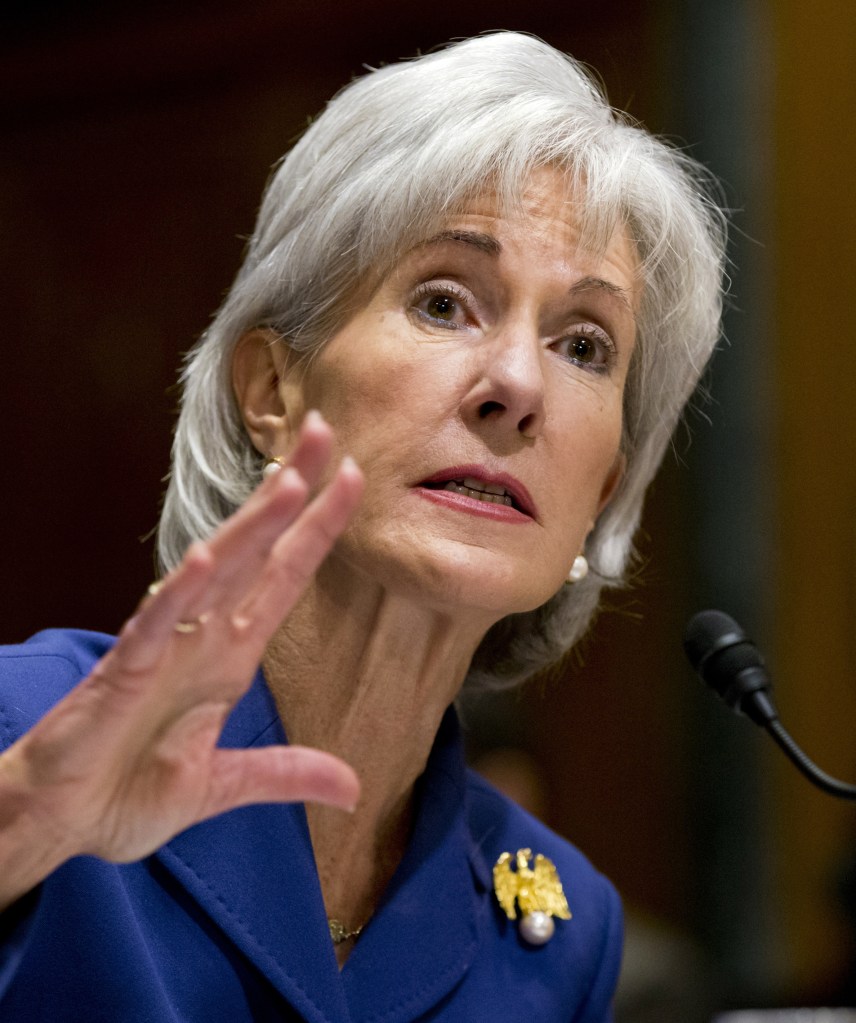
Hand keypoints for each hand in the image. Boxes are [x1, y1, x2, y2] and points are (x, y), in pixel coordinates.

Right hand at [0, 412, 362, 909]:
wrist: (59, 823)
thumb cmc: (127, 792)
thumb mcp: (222, 786)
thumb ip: (285, 773)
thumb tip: (353, 787)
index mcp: (230, 657)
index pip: (286, 578)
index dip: (319, 529)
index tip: (353, 478)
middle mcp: (203, 638)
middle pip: (257, 552)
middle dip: (292, 493)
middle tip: (325, 431)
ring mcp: (164, 648)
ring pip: (213, 572)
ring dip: (251, 528)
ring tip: (289, 482)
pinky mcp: (123, 672)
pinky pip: (152, 625)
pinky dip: (178, 593)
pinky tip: (203, 560)